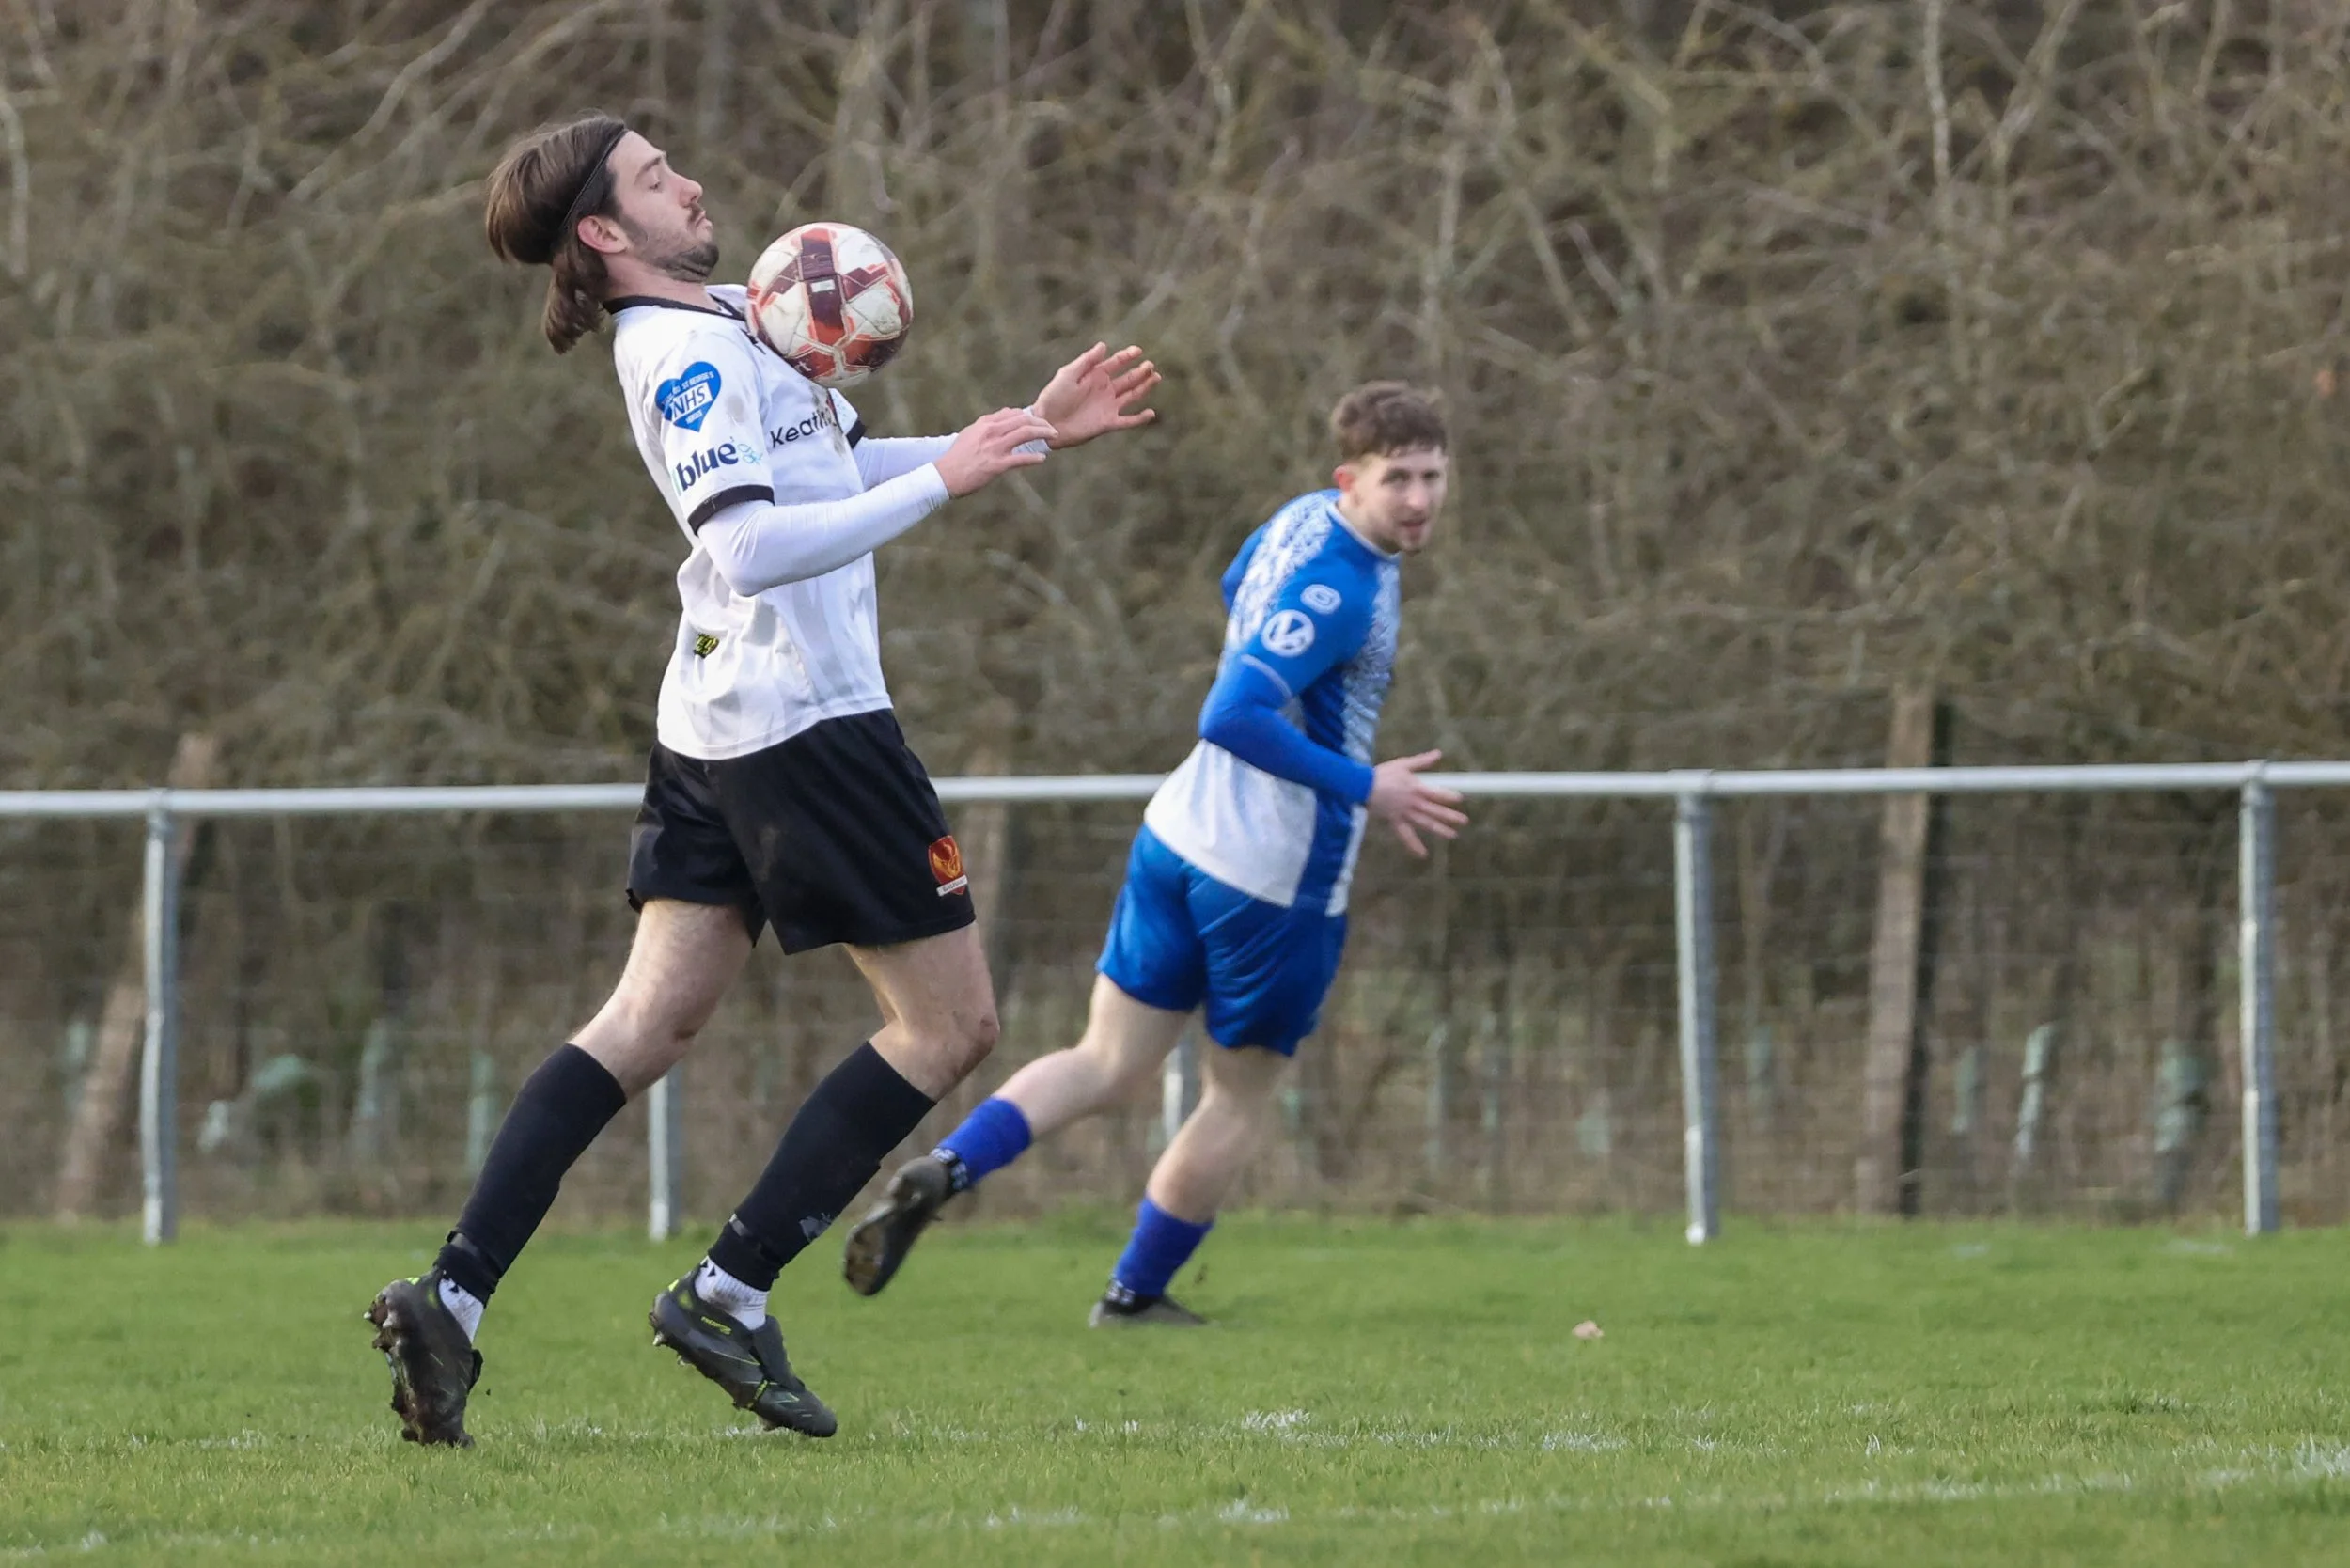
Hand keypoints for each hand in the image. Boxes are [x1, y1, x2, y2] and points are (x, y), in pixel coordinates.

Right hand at [936, 407, 1057, 496]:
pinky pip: (1021, 459)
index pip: (1013, 413)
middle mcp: (991, 432)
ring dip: (1043, 433)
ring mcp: (995, 448)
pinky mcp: (997, 465)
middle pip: (1023, 420)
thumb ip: (986, 426)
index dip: (1030, 416)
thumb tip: (1002, 419)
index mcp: (985, 424)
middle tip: (1052, 429)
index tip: (1038, 421)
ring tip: (1053, 437)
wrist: (944, 475)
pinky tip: (1042, 459)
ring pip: (1026, 433)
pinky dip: (1034, 458)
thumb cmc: (957, 457)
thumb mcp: (970, 435)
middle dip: (1042, 422)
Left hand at [1032, 342, 1159, 448]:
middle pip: (1128, 379)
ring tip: (1156, 377)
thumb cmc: (1054, 397)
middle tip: (1150, 365)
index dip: (1127, 356)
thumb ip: (1086, 361)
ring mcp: (1108, 406)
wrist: (1047, 423)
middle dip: (1140, 371)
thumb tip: (1103, 345)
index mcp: (1095, 376)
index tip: (1138, 350)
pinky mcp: (1108, 423)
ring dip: (1144, 387)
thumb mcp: (1068, 374)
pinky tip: (1151, 413)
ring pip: (1132, 395)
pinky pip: (1128, 421)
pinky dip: (1140, 418)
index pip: (1116, 363)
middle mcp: (1104, 390)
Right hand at [1366, 749, 1467, 857]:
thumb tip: (1438, 754)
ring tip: (1453, 835)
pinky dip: (1414, 846)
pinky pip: (1406, 835)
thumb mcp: (1403, 764)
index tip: (1460, 799)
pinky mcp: (1395, 821)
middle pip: (1435, 811)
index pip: (1437, 794)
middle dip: (1450, 816)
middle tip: (1464, 821)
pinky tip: (1422, 854)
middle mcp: (1414, 803)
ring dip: (1440, 830)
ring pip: (1425, 823)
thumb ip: (1422, 761)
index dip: (1449, 796)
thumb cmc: (1383, 774)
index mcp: (1417, 788)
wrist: (1363, 786)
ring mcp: (1405, 814)